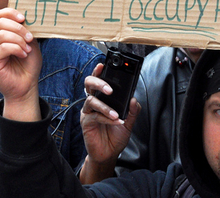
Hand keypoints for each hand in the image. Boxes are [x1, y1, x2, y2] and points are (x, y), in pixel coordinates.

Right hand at [0, 8, 41, 121]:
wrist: (26, 84)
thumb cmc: (28, 64)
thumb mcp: (31, 43)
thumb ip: (27, 30)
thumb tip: (28, 17)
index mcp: (2, 32)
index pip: (0, 14)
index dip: (11, 13)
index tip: (24, 19)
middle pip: (1, 22)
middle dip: (19, 28)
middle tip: (30, 38)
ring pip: (1, 34)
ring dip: (19, 40)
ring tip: (27, 49)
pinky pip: (2, 48)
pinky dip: (16, 49)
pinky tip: (23, 54)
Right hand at [79, 63, 139, 183]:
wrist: (109, 154)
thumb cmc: (116, 135)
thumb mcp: (129, 122)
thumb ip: (132, 110)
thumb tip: (133, 99)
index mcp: (102, 98)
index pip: (97, 80)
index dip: (98, 71)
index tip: (103, 65)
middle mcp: (93, 102)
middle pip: (89, 85)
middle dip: (98, 82)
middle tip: (110, 89)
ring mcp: (88, 112)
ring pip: (91, 101)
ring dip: (105, 106)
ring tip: (116, 114)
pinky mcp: (86, 123)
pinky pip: (94, 116)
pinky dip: (106, 118)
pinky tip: (115, 121)